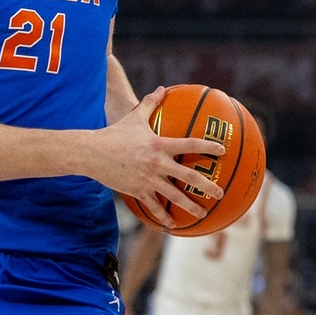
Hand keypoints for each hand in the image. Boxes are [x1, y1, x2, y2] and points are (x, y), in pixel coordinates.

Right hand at [89, 87, 225, 226]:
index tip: (222, 150)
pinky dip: (164, 217)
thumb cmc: (115, 133)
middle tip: (220, 192)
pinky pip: (154, 207)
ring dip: (190, 206)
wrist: (93, 153)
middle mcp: (157, 164)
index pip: (189, 144)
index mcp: (159, 145)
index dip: (207, 146)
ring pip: (174, 196)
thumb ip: (150, 103)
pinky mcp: (138, 191)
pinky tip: (173, 225)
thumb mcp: (134, 117)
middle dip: (206, 185)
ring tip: (203, 213)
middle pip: (188, 176)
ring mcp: (148, 180)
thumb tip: (162, 89)